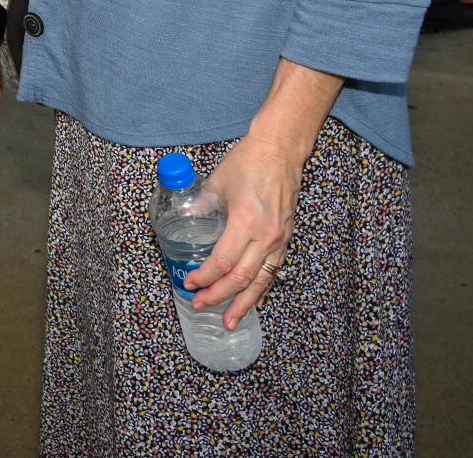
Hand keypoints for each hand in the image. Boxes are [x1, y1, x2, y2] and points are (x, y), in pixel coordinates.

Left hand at [185, 133, 305, 327]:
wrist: (280, 151)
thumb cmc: (248, 162)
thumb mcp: (216, 182)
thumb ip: (201, 206)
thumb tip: (186, 220)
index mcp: (245, 222)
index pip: (223, 262)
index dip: (205, 277)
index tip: (190, 283)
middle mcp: (265, 236)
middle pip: (241, 278)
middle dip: (219, 296)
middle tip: (201, 306)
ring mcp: (279, 239)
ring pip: (261, 281)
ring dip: (243, 303)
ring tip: (230, 322)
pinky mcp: (286, 238)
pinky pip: (272, 271)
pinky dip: (261, 288)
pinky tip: (252, 300)